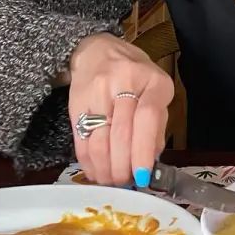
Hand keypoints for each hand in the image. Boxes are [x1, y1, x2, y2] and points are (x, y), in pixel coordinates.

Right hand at [67, 33, 173, 187]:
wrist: (97, 51)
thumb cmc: (134, 75)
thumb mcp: (155, 91)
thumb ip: (157, 124)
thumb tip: (151, 162)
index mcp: (152, 81)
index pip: (147, 117)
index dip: (143, 150)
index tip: (143, 176)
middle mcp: (125, 82)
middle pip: (122, 133)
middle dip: (123, 166)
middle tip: (125, 183)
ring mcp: (98, 92)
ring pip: (100, 141)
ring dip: (105, 169)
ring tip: (111, 181)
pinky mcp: (76, 103)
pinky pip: (82, 140)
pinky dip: (89, 163)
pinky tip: (95, 172)